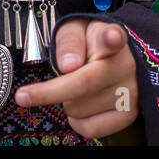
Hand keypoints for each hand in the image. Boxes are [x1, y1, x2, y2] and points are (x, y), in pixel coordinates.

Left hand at [13, 17, 139, 138]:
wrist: (117, 57)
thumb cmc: (90, 43)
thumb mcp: (75, 29)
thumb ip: (69, 41)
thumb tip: (68, 65)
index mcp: (111, 38)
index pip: (112, 38)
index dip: (111, 38)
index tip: (111, 36)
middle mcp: (126, 65)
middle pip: (80, 85)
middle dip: (50, 91)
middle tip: (27, 93)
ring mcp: (130, 92)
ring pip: (79, 109)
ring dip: (67, 103)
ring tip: (75, 90)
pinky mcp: (128, 114)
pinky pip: (90, 128)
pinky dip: (77, 121)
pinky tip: (80, 106)